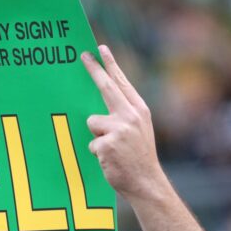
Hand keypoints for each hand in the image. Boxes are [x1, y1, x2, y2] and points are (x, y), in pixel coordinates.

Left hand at [81, 45, 167, 201]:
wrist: (146, 182)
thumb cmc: (138, 158)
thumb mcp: (138, 131)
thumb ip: (123, 115)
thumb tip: (99, 103)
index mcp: (139, 110)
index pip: (122, 82)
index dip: (111, 64)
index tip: (100, 48)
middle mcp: (131, 115)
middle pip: (106, 87)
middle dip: (94, 69)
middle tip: (83, 55)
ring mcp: (120, 128)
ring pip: (92, 122)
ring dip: (97, 136)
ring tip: (112, 149)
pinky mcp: (108, 142)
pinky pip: (90, 143)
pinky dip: (96, 152)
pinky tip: (110, 159)